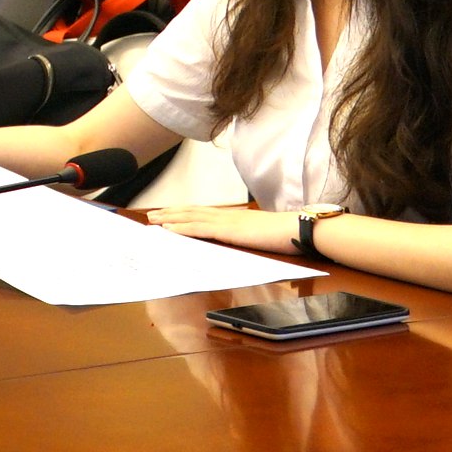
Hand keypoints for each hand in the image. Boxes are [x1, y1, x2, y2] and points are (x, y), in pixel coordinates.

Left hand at [152, 204, 301, 251]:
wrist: (299, 229)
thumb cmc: (284, 234)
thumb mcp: (259, 234)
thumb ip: (245, 234)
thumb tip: (238, 239)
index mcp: (234, 217)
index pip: (203, 212)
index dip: (184, 213)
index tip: (168, 213)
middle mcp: (227, 216)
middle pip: (192, 212)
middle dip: (170, 214)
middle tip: (151, 216)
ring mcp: (228, 222)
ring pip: (192, 218)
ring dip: (171, 219)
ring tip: (153, 221)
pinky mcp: (230, 231)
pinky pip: (201, 230)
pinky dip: (183, 229)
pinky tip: (170, 230)